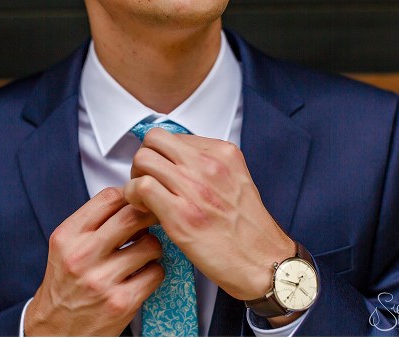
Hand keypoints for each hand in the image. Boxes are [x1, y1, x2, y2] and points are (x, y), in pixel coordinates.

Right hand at [25, 187, 164, 335]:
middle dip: (149, 215)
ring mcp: (102, 280)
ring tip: (143, 254)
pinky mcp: (121, 302)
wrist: (55, 330)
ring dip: (153, 248)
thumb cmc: (65, 286)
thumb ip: (93, 224)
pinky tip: (142, 276)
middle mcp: (82, 256)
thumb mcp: (66, 247)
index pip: (109, 198)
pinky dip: (154, 272)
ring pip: (150, 245)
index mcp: (67, 237)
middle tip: (152, 221)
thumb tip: (133, 201)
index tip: (136, 203)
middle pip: (133, 216)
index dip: (129, 196)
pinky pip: (156, 273)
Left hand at [124, 128, 293, 302]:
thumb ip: (207, 167)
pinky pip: (141, 186)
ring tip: (143, 198)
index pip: (172, 136)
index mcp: (222, 153)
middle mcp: (208, 164)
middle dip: (143, 160)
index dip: (160, 155)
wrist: (264, 262)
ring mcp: (194, 187)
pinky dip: (133, 196)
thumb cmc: (248, 230)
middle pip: (153, 140)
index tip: (162, 173)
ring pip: (143, 159)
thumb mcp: (235, 181)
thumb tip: (174, 163)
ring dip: (135, 178)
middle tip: (147, 181)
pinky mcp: (181, 213)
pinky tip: (144, 210)